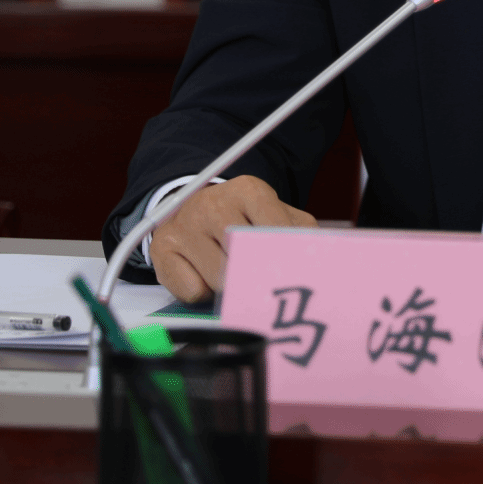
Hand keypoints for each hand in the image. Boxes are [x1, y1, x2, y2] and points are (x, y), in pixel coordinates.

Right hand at [151, 175, 315, 301]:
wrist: (192, 207)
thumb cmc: (243, 218)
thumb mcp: (277, 215)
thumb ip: (300, 234)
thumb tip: (321, 262)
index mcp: (249, 190)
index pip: (274, 233)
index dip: (283, 261)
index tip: (290, 276)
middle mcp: (212, 204)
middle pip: (245, 262)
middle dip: (256, 278)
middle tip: (260, 280)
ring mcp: (184, 225)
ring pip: (219, 281)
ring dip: (229, 287)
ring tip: (229, 270)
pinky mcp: (161, 249)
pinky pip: (191, 292)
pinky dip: (202, 293)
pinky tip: (204, 274)